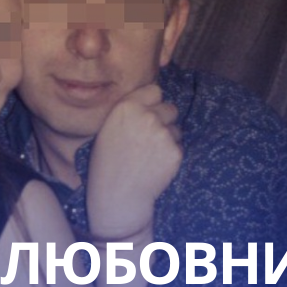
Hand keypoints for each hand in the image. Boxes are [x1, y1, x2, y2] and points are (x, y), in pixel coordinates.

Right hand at [86, 84, 181, 241]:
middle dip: (163, 120)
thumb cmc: (107, 164)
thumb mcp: (107, 130)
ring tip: (149, 155)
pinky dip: (171, 155)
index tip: (147, 114)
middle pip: (170, 108)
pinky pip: (179, 146)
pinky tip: (155, 165)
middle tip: (148, 139)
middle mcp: (146, 116)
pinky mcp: (175, 151)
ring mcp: (163, 133)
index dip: (152, 103)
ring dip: (168, 138)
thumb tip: (149, 101)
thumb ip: (128, 111)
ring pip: (176, 128)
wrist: (117, 195)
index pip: (154, 90)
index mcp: (126, 107)